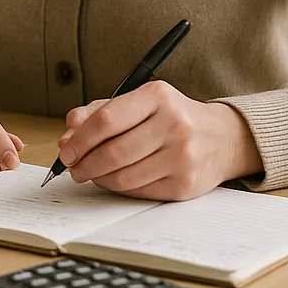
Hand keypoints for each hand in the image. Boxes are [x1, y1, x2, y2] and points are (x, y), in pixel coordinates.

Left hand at [56, 81, 261, 200]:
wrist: (221, 138)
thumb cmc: (171, 117)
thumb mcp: (138, 103)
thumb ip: (99, 112)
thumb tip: (68, 133)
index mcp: (157, 96)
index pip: (106, 120)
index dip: (79, 139)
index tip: (65, 150)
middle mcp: (174, 125)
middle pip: (113, 151)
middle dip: (84, 163)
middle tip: (73, 167)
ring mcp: (182, 156)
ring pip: (123, 176)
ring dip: (98, 178)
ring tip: (90, 173)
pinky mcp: (185, 184)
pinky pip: (139, 191)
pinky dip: (119, 188)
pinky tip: (114, 180)